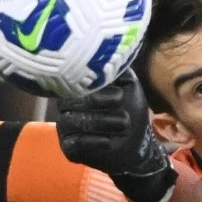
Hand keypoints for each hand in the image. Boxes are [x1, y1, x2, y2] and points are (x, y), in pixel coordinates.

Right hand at [56, 71, 176, 201]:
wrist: (137, 143)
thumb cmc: (129, 110)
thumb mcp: (129, 85)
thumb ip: (117, 70)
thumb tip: (107, 54)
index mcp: (78, 88)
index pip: (75, 81)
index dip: (95, 88)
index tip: (119, 95)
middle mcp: (66, 106)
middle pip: (70, 101)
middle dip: (98, 105)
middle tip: (124, 114)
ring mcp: (65, 126)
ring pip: (70, 122)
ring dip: (100, 122)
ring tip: (124, 124)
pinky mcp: (68, 147)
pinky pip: (73, 143)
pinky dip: (92, 142)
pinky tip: (108, 141)